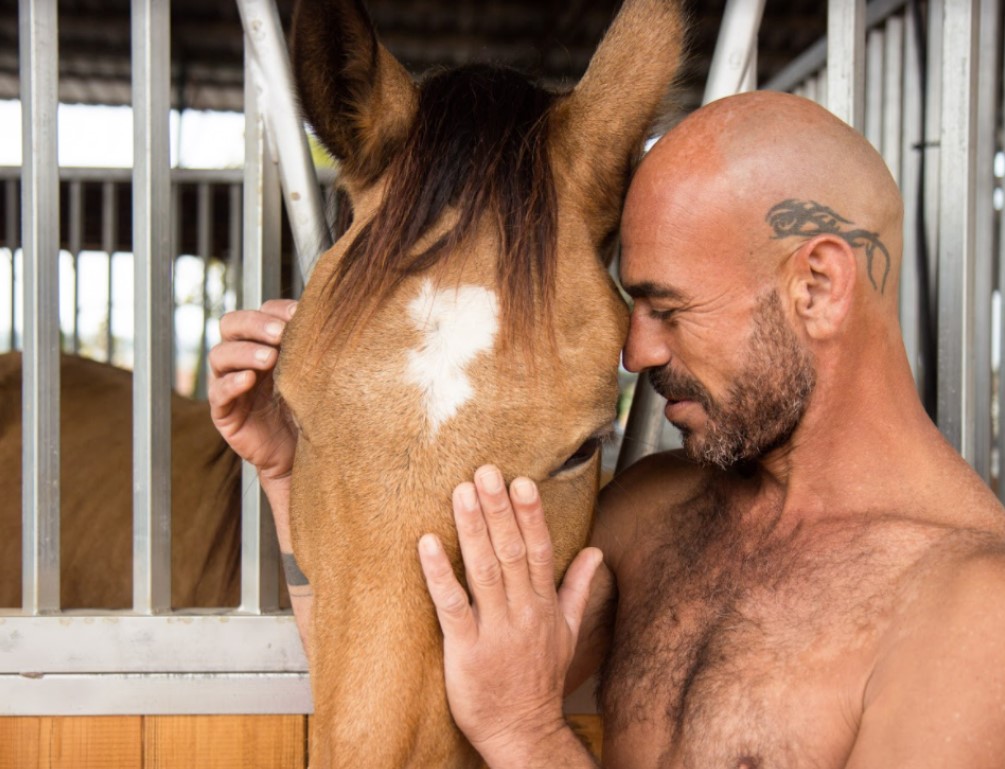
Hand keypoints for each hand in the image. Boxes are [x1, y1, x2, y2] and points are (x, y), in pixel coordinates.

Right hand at [208, 299, 297, 483]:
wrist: (303, 455)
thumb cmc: (310, 410)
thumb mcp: (313, 375)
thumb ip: (312, 349)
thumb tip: (332, 317)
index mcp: (264, 343)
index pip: (259, 313)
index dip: (274, 310)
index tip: (298, 313)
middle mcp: (243, 358)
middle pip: (231, 325)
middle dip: (255, 324)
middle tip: (280, 333)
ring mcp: (230, 383)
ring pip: (220, 355)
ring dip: (244, 352)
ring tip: (269, 359)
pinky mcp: (224, 412)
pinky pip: (218, 393)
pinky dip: (231, 383)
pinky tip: (249, 380)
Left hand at [418, 465, 602, 766]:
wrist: (523, 732)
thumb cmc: (541, 680)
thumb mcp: (568, 634)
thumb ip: (577, 589)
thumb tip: (595, 554)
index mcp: (544, 605)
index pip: (540, 551)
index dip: (530, 516)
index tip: (521, 482)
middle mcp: (523, 612)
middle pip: (512, 552)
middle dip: (499, 510)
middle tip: (486, 472)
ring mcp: (495, 630)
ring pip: (484, 571)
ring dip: (473, 529)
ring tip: (462, 493)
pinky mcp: (466, 650)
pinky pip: (451, 606)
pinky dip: (440, 574)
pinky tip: (427, 543)